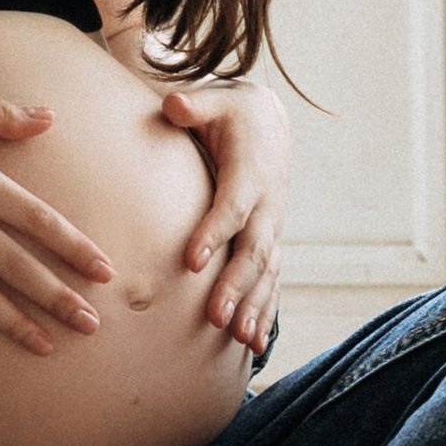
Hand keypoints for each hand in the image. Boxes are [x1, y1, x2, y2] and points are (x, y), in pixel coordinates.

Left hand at [160, 77, 288, 355]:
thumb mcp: (213, 100)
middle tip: (215, 316)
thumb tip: (173, 105)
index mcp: (249, 172)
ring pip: (265, 272)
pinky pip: (270, 281)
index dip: (214, 234)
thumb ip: (192, 106)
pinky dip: (264, 311)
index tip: (191, 262)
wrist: (268, 122)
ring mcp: (272, 226)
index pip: (231, 207)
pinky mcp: (270, 240)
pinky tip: (252, 345)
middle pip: (252, 250)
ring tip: (238, 339)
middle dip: (236, 286)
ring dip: (253, 306)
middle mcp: (266, 205)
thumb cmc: (229, 112)